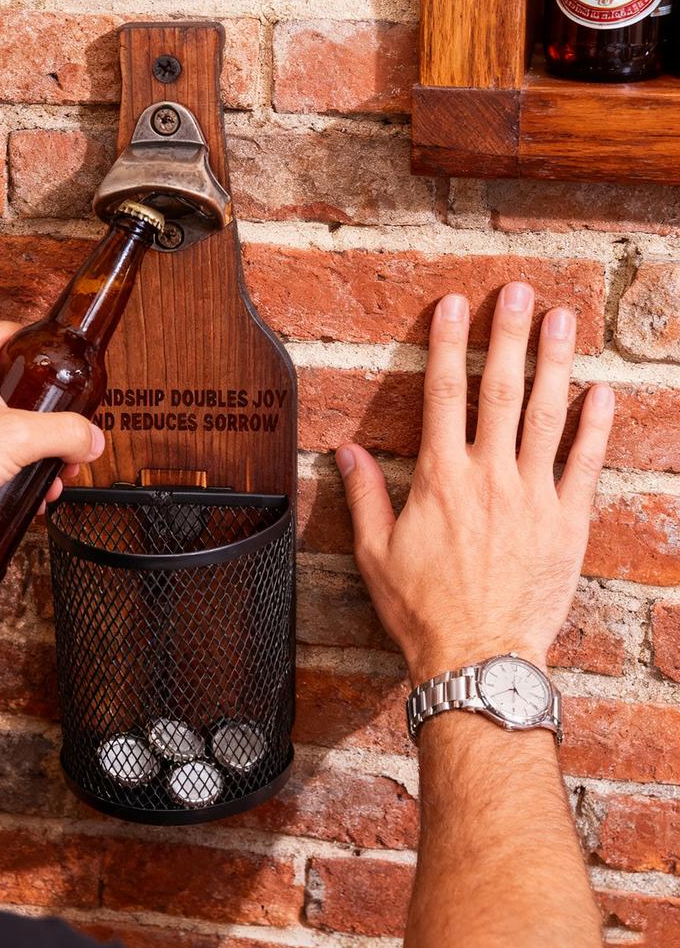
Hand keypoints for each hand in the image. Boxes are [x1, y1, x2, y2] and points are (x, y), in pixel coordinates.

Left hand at [0, 322, 104, 536]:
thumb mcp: (17, 439)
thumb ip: (64, 435)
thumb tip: (90, 439)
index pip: (11, 334)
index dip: (43, 352)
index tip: (62, 371)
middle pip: (1, 385)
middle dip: (36, 421)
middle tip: (56, 444)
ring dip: (13, 447)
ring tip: (36, 478)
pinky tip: (1, 489)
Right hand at [336, 283, 614, 683]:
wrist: (479, 655)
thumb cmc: (422, 608)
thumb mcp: (375, 553)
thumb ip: (363, 496)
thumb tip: (345, 452)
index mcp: (440, 479)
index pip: (443, 395)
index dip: (447, 345)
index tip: (453, 306)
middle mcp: (489, 476)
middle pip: (499, 391)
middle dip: (507, 336)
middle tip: (518, 292)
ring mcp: (534, 495)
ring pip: (546, 415)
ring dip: (554, 363)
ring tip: (562, 319)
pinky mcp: (568, 521)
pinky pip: (586, 463)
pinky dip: (596, 425)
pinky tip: (602, 391)